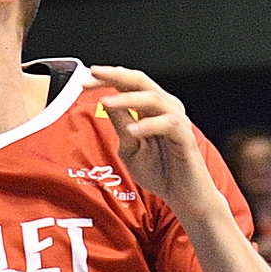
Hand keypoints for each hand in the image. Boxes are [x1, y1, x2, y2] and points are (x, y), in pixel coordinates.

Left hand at [86, 67, 219, 218]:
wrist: (184, 197)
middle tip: (94, 74)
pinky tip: (131, 131)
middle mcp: (165, 109)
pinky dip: (148, 125)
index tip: (85, 81)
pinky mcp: (186, 137)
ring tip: (106, 103)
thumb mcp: (129, 147)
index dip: (106, 79)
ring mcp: (177, 121)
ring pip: (154, 98)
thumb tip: (104, 102)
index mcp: (151, 109)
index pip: (128, 85)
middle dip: (116, 76)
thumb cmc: (160, 172)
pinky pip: (168, 124)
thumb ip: (120, 124)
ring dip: (128, 99)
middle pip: (141, 82)